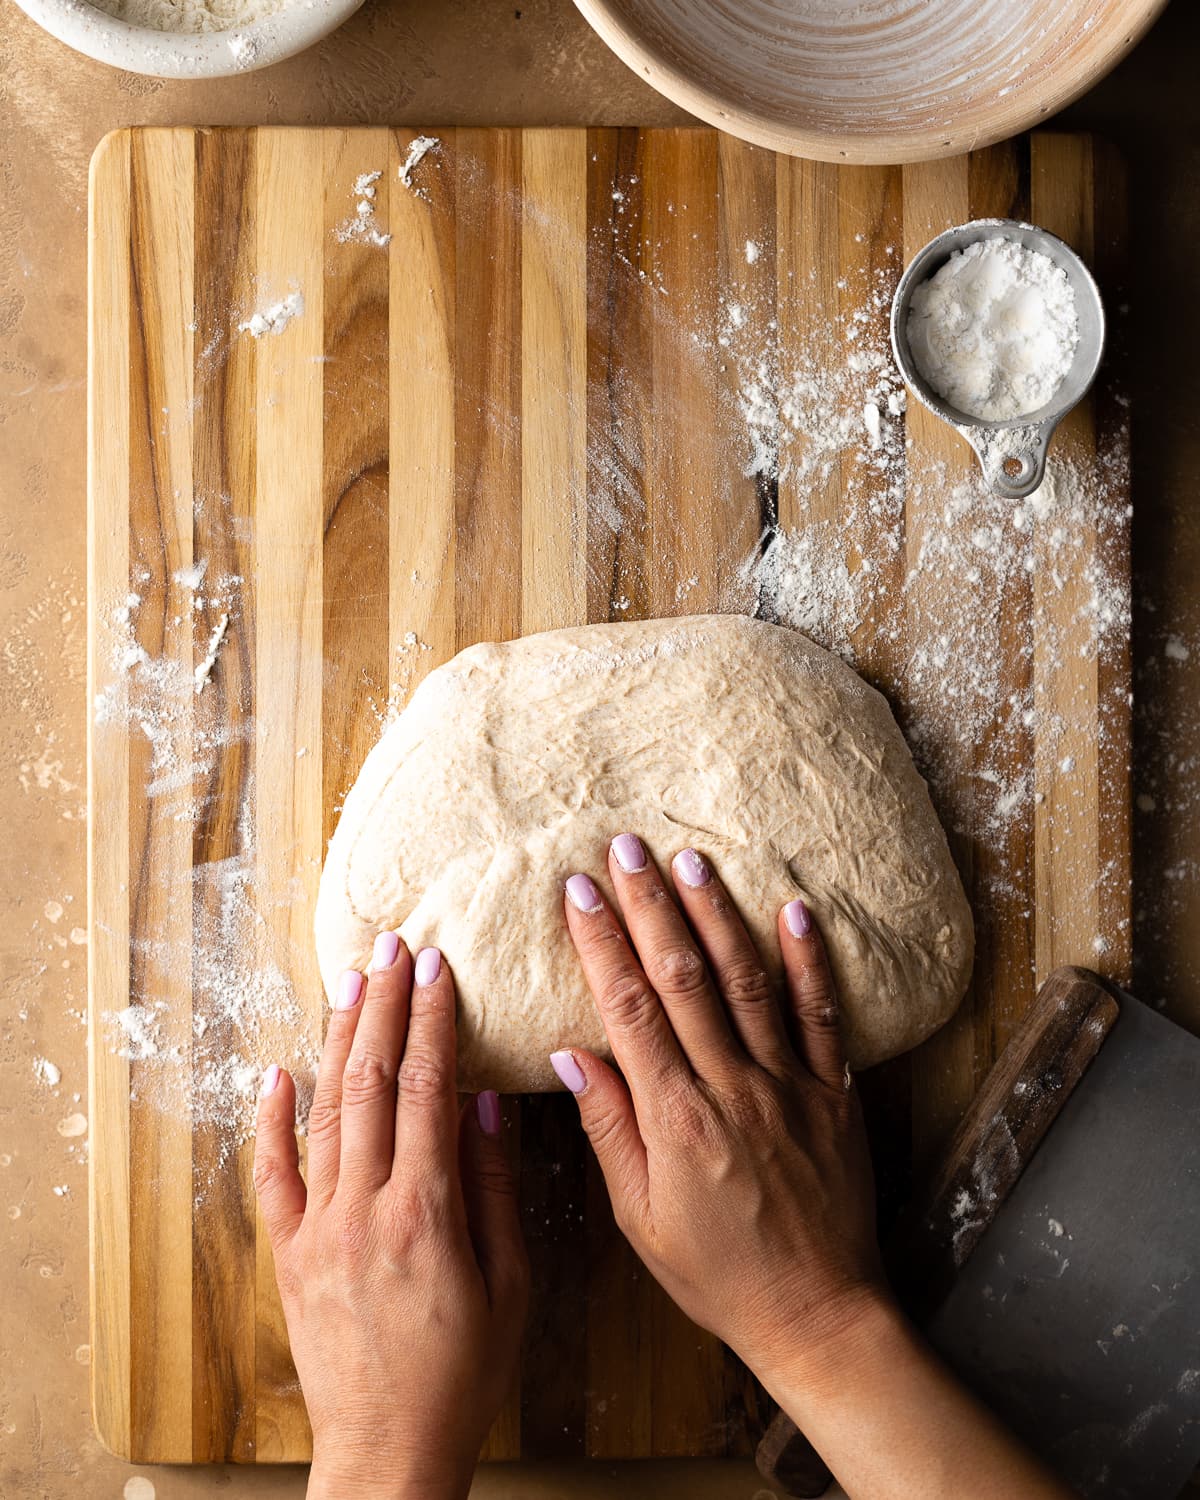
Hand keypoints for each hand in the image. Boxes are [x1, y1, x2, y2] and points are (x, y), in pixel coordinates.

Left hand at [254, 937, 528, 1499]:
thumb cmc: (463, 1373)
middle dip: (384, 1006)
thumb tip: (487, 1102)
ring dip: (338, 1039)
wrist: (388, 1447)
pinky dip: (271, 1119)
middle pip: (370, 1082)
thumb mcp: (509, 1281)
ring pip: (324, 1111)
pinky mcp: (291, 1253)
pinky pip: (273, 1174)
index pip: (427, 1089)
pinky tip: (276, 1071)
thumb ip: (494, 1186)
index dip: (432, 1021)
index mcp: (426, 1212)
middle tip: (394, 948)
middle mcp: (363, 1208)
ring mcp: (318, 1228)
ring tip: (351, 981)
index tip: (439, 968)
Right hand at [552, 835, 885, 1385]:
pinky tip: (792, 910)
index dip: (602, 944)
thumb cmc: (717, 1273)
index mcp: (677, 1118)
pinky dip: (808, 960)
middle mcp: (732, 1087)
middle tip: (625, 848)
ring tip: (691, 862)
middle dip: (650, 907)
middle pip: (684, 978)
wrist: (816, 1312)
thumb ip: (608, 1128)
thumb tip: (570, 1053)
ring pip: (748, 982)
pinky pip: (821, 1015)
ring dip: (717, 917)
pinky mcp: (832, 1092)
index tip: (579, 892)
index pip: (630, 1009)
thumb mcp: (640, 1217)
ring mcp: (788, 1085)